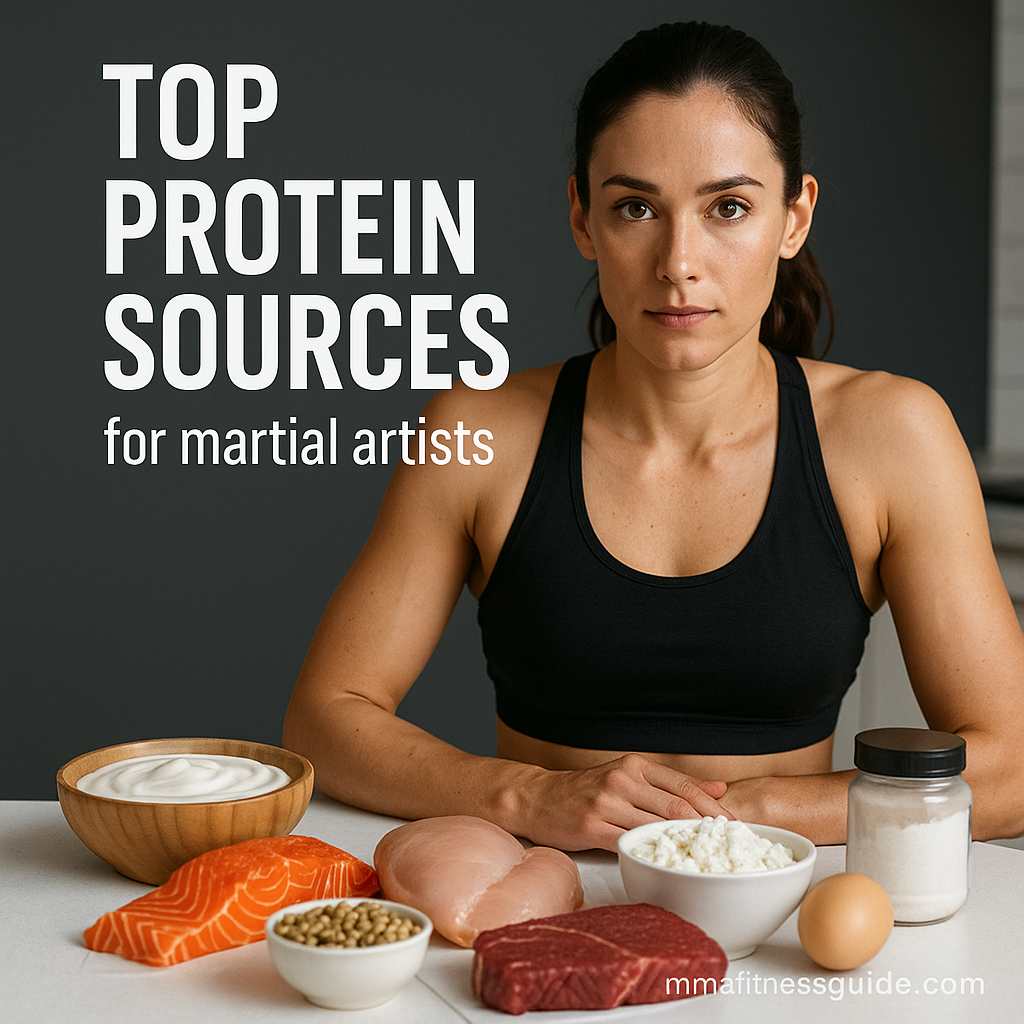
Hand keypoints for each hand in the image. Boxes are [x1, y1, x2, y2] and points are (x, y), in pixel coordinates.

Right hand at [522, 753, 730, 851]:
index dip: (713, 808)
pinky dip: (651, 854)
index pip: (683, 786)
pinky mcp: (592, 826)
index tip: (735, 825)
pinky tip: (665, 863)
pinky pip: (629, 843)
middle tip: (730, 846)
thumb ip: (671, 784)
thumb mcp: (629, 777)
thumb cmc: (587, 791)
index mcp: (635, 766)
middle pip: (676, 806)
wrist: (540, 798)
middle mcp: (622, 780)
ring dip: (683, 844)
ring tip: (705, 858)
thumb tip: (718, 788)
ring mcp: (606, 803)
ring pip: (656, 826)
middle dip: (707, 828)